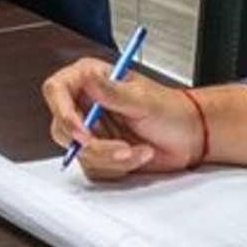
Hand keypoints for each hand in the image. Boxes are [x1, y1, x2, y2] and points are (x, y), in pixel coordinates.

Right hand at [42, 56, 201, 181]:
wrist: (189, 136)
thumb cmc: (171, 110)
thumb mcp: (143, 99)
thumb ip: (113, 92)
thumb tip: (89, 79)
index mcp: (92, 79)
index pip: (56, 90)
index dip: (63, 112)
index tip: (83, 132)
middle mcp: (86, 104)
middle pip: (63, 128)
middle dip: (95, 145)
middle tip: (121, 148)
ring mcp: (91, 130)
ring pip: (80, 153)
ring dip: (112, 157)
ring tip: (139, 150)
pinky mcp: (99, 152)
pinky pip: (94, 168)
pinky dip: (119, 167)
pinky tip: (138, 154)